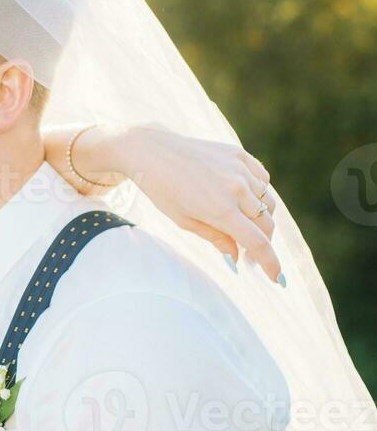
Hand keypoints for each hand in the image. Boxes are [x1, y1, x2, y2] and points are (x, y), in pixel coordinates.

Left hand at [93, 122, 282, 282]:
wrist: (151, 151)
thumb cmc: (163, 190)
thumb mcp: (184, 221)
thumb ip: (216, 239)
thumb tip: (237, 258)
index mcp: (220, 209)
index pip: (258, 242)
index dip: (271, 263)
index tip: (277, 279)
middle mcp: (236, 188)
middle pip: (267, 225)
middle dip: (263, 244)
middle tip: (249, 256)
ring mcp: (240, 169)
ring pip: (268, 202)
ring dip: (261, 219)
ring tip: (242, 226)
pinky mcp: (239, 154)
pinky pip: (262, 179)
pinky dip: (259, 193)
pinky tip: (243, 199)